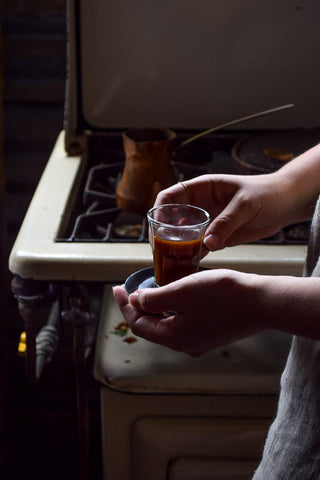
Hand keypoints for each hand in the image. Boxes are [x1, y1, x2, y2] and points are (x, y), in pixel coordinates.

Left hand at [113, 269, 265, 356]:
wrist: (263, 303)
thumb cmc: (223, 296)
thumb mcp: (182, 292)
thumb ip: (155, 298)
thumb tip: (136, 302)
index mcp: (174, 337)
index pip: (139, 325)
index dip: (125, 306)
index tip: (117, 288)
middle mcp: (185, 344)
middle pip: (152, 326)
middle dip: (138, 307)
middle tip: (130, 288)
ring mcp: (200, 340)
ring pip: (168, 323)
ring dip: (156, 307)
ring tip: (149, 289)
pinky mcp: (211, 332)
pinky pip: (183, 321)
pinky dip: (172, 308)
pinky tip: (174, 294)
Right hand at [155, 173, 292, 250]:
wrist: (284, 205)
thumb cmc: (265, 194)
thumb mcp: (245, 205)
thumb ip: (226, 223)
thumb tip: (207, 243)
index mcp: (201, 189)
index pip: (170, 196)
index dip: (160, 210)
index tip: (158, 227)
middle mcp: (199, 206)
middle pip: (171, 219)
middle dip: (163, 233)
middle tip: (160, 250)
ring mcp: (206, 222)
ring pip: (182, 235)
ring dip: (174, 248)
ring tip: (169, 261)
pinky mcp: (216, 237)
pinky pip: (198, 247)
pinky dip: (190, 257)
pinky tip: (186, 266)